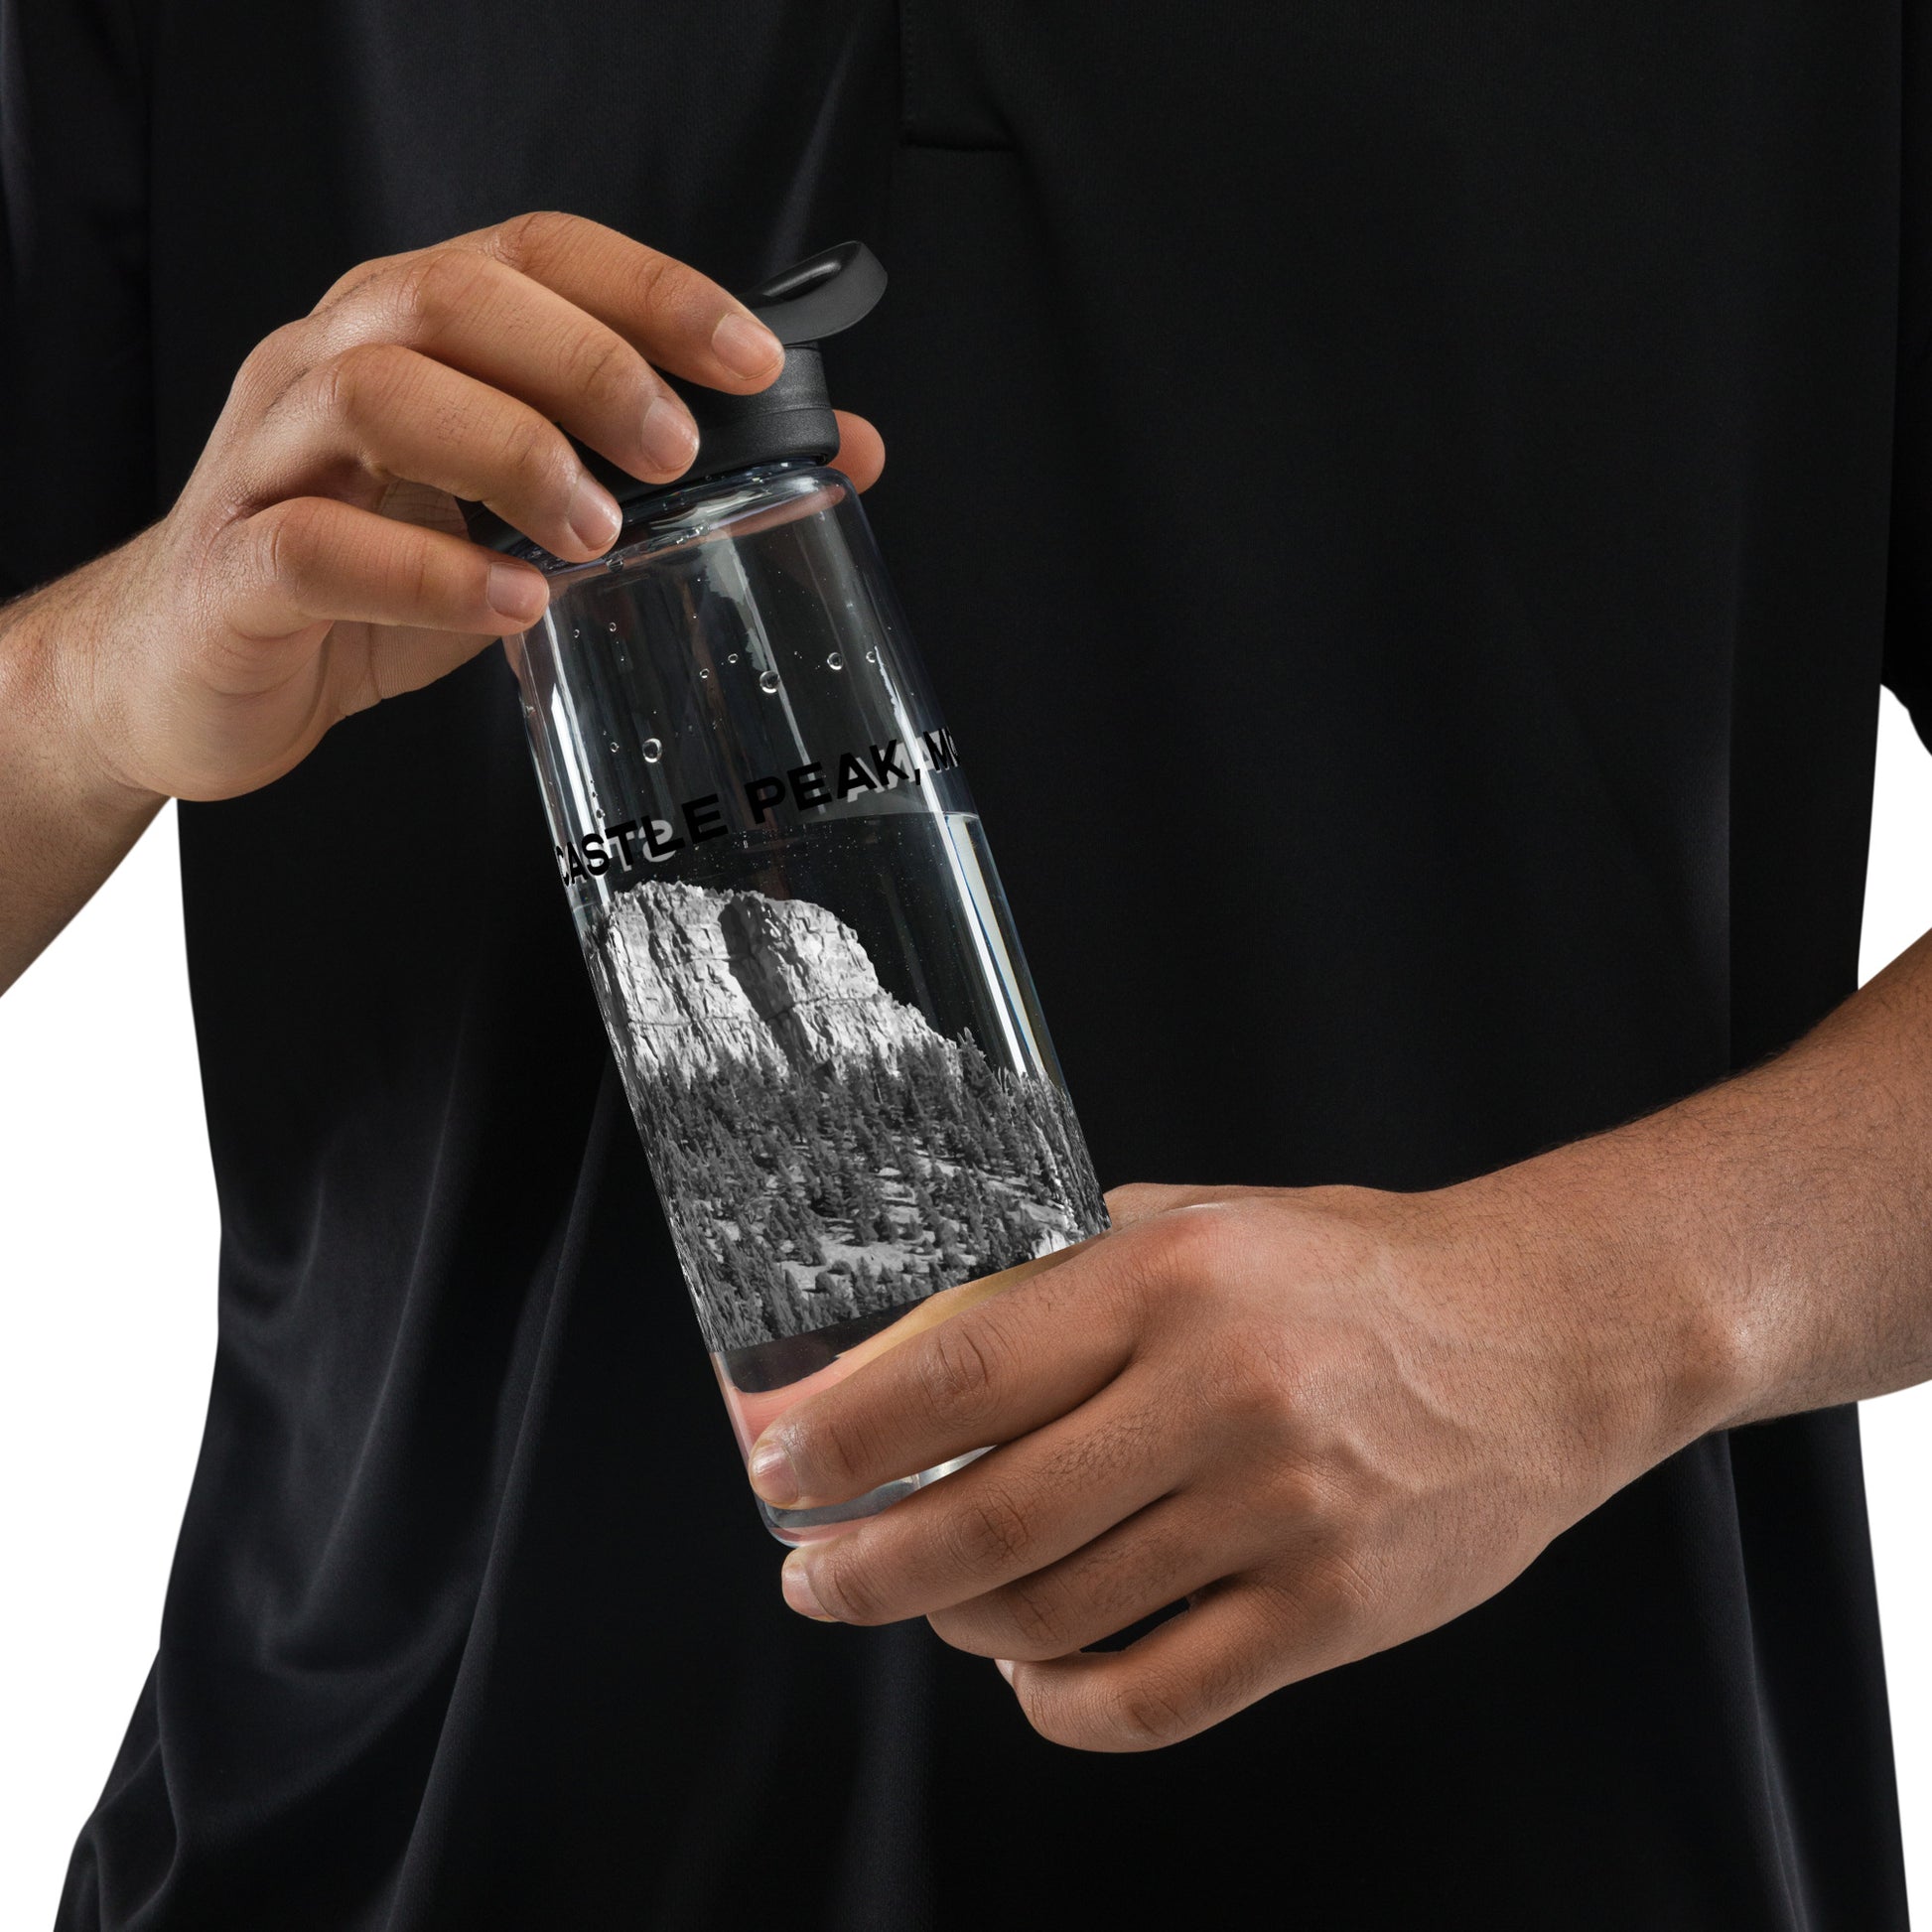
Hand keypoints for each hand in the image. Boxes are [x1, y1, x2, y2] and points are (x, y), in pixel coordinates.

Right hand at [30, 211, 883, 805]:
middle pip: (454, 298)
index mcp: (409, 336)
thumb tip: (844, 453)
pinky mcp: (235, 568)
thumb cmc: (364, 584)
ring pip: (378, 391)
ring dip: (512, 450)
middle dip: (588, 363)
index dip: (648, 291)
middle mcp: (330, 366)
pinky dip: (427, 574)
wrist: (196, 675)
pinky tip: (512, 608)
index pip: (533, 255)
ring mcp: (271, 461)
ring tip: (598, 532)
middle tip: (674, 449)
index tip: (751, 358)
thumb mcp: (519, 524)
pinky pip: (317, 545)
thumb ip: (649, 481)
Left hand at [748, 1174, 1734, 1750]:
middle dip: (863, 1565)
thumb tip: (916, 1340)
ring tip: (930, 1601)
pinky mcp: (1330, 1614)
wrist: (1541, 1339)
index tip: (778, 1469)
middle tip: (812, 1574)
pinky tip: (1033, 1673)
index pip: (963, 1371)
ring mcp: (1279, 1516)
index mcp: (1173, 1281)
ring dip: (956, 1624)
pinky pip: (1152, 1699)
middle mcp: (1219, 1396)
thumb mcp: (1203, 1223)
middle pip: (987, 1518)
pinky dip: (1060, 1703)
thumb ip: (1066, 1274)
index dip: (846, 1435)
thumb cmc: (1354, 1272)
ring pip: (1053, 1616)